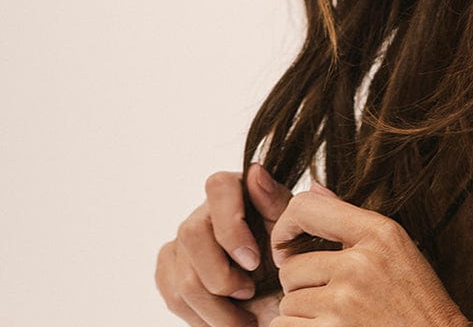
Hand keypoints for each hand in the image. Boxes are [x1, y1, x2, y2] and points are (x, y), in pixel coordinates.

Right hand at [156, 164, 292, 326]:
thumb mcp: (290, 228)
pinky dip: (201, 317)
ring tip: (244, 319)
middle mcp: (203, 210)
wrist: (274, 292)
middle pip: (192, 234)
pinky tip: (223, 316)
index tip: (254, 261)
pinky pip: (173, 296)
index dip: (231, 227)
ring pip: (183, 278)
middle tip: (249, 292)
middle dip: (222, 277)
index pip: (218, 187)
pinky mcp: (168, 268)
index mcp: (235, 189)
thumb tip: (255, 173)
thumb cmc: (284, 254)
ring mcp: (182, 240)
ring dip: (217, 310)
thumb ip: (276, 201)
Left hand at [271, 185, 468, 326]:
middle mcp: (360, 264)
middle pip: (291, 268)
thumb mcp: (395, 248)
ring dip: (302, 316)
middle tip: (332, 299)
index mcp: (378, 232)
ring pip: (287, 305)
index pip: (306, 208)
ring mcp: (345, 303)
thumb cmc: (416, 300)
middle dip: (302, 286)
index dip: (285, 227)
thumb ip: (350, 220)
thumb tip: (312, 187)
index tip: (286, 247)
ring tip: (338, 320)